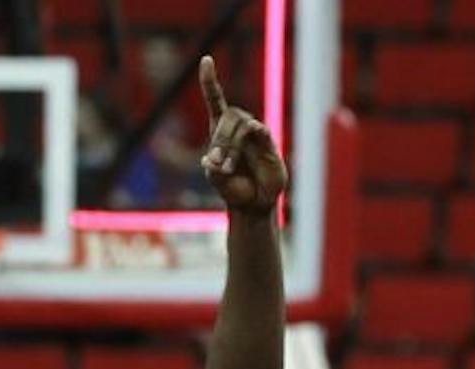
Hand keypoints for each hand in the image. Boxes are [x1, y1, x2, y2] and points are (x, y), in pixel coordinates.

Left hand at [198, 57, 286, 214]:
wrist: (255, 203)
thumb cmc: (234, 190)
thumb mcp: (218, 182)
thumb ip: (213, 172)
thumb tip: (209, 159)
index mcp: (220, 132)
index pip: (215, 100)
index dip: (210, 81)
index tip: (206, 59)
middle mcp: (238, 128)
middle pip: (229, 116)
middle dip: (222, 139)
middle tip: (220, 166)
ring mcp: (254, 135)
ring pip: (242, 125)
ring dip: (233, 147)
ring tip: (230, 170)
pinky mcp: (268, 143)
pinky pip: (261, 130)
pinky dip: (254, 134)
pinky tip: (255, 137)